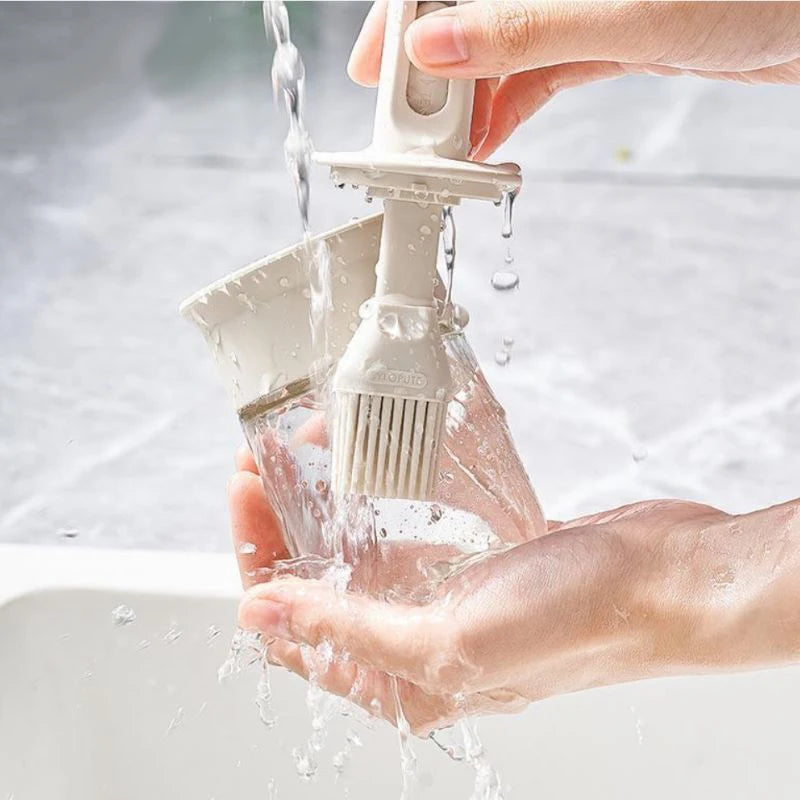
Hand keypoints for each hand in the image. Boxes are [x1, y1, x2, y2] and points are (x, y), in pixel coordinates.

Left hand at [231, 462, 799, 735]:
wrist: (665, 579)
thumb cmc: (579, 620)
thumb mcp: (450, 639)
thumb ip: (350, 630)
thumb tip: (260, 619)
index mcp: (401, 681)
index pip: (293, 628)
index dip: (256, 560)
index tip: (246, 491)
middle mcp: (415, 644)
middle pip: (319, 582)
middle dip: (284, 520)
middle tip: (265, 459)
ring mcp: (444, 599)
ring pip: (359, 551)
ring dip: (328, 501)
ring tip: (308, 449)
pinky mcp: (471, 564)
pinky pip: (404, 529)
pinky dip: (378, 497)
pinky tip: (364, 466)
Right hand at [349, 2, 799, 158]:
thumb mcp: (629, 13)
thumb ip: (525, 27)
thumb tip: (434, 45)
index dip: (405, 12)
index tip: (377, 65)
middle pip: (467, 10)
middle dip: (431, 70)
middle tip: (406, 127)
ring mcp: (582, 1)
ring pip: (498, 46)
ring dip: (468, 101)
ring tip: (447, 149)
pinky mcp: (606, 33)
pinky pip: (537, 69)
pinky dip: (508, 107)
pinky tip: (487, 140)